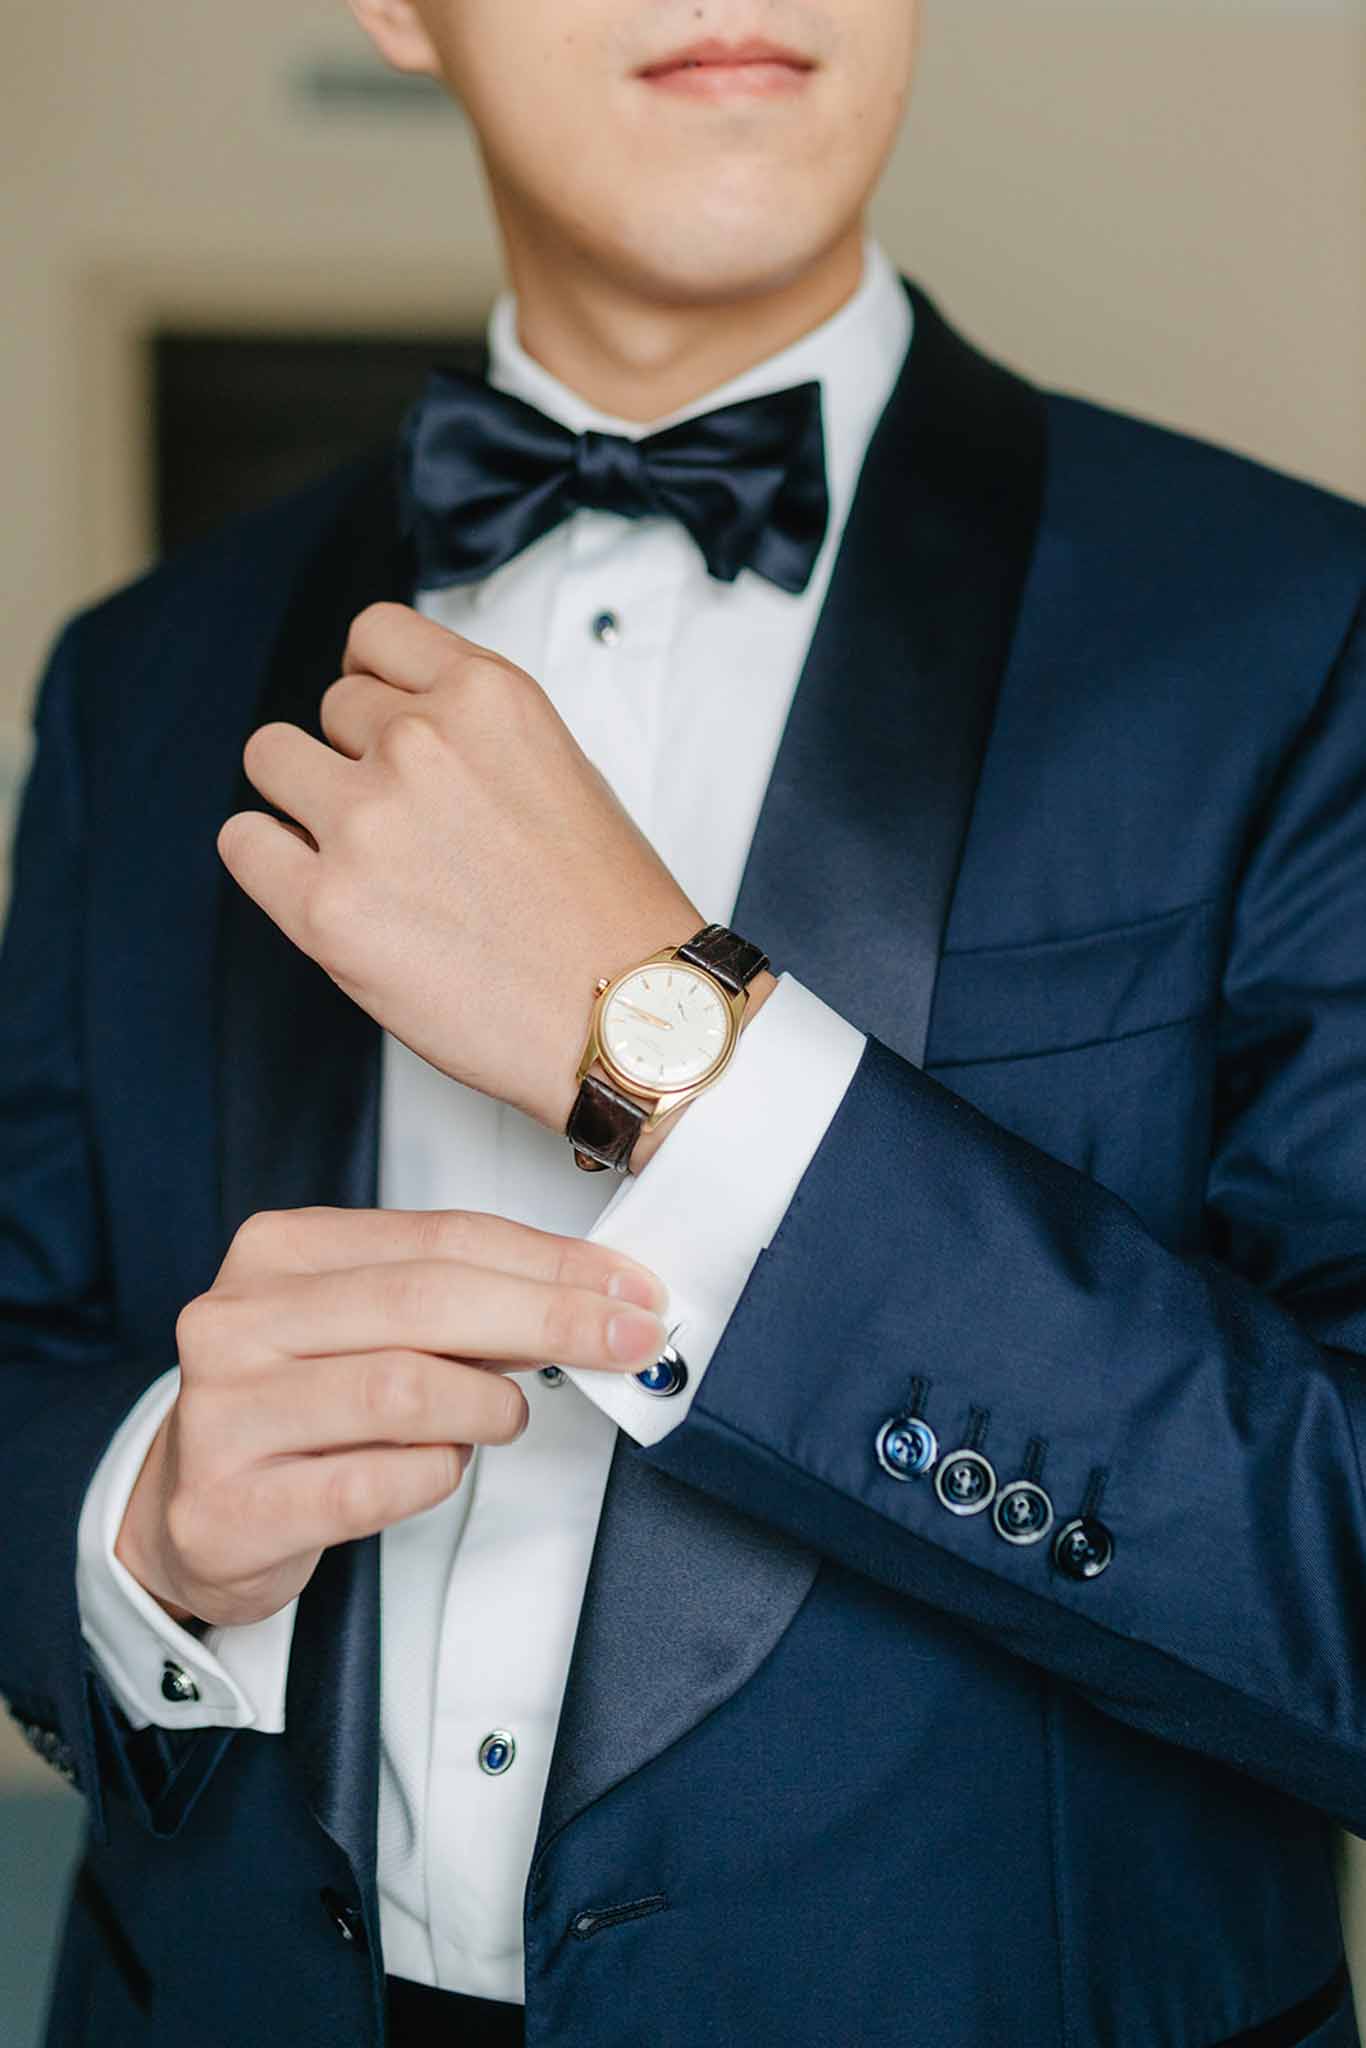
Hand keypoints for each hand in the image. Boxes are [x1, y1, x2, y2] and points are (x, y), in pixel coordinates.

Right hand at [115, 1207, 667, 1628]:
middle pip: (426, 1301)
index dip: (550, 1261)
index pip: (438, 1236)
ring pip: (402, 1390)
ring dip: (487, 1406)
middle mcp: (238, 1321)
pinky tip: (439, 1466)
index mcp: (278, 1252)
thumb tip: (592, 1296)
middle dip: (550, 1317)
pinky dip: (432, 1475)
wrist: (193, 1509)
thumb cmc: (299, 1406)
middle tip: (625, 1340)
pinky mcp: (230, 1507)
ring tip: (505, 1418)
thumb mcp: (367, 1326)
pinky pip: (371, 1485)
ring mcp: (224, 1414)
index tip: (628, 1286)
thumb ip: (461, 1302)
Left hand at [217, 603, 702, 1133]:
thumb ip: (476, 731)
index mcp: (487, 697)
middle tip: (407, 826)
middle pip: (330, 706)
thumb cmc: (608, 913)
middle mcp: (419, 743)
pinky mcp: (324, 906)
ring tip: (359, 855)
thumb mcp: (564, 767)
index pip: (375, 635)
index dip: (375, 681)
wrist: (629, 1018)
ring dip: (304, 799)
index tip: (382, 720)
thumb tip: (399, 726)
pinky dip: (269, 860)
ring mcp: (365, 822)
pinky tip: (318, 888)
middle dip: (360, 757)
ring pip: (273, 759)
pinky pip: (244, 842)